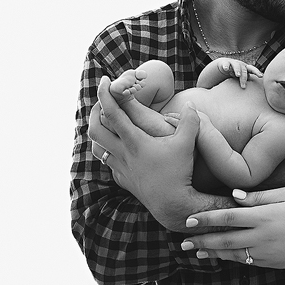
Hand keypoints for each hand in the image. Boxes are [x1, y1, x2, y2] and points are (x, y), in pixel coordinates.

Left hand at [90, 76, 201, 230]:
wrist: (172, 204)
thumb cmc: (179, 172)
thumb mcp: (187, 144)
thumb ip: (190, 121)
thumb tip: (190, 104)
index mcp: (135, 140)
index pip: (112, 112)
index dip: (105, 94)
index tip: (105, 81)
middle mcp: (122, 153)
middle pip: (95, 128)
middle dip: (95, 111)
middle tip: (103, 102)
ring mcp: (120, 167)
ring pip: (98, 146)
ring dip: (100, 132)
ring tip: (108, 123)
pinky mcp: (124, 179)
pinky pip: (108, 162)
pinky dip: (108, 151)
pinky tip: (118, 149)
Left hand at [181, 188, 284, 268]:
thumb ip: (260, 196)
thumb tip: (235, 196)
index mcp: (264, 216)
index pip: (228, 217)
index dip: (206, 219)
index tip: (189, 219)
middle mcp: (261, 236)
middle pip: (224, 238)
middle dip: (201, 240)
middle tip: (182, 242)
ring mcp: (265, 252)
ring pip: (232, 252)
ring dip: (212, 251)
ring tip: (196, 251)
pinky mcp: (271, 262)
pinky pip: (245, 260)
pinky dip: (230, 258)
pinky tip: (221, 255)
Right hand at [215, 58, 261, 88]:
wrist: (225, 65)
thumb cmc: (236, 73)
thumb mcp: (242, 77)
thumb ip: (247, 81)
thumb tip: (256, 92)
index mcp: (246, 68)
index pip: (253, 70)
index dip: (257, 72)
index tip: (261, 76)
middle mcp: (241, 65)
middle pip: (244, 70)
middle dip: (244, 78)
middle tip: (243, 87)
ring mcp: (233, 63)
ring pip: (236, 66)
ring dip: (238, 70)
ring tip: (238, 75)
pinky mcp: (225, 63)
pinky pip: (226, 64)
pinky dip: (226, 66)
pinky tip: (226, 69)